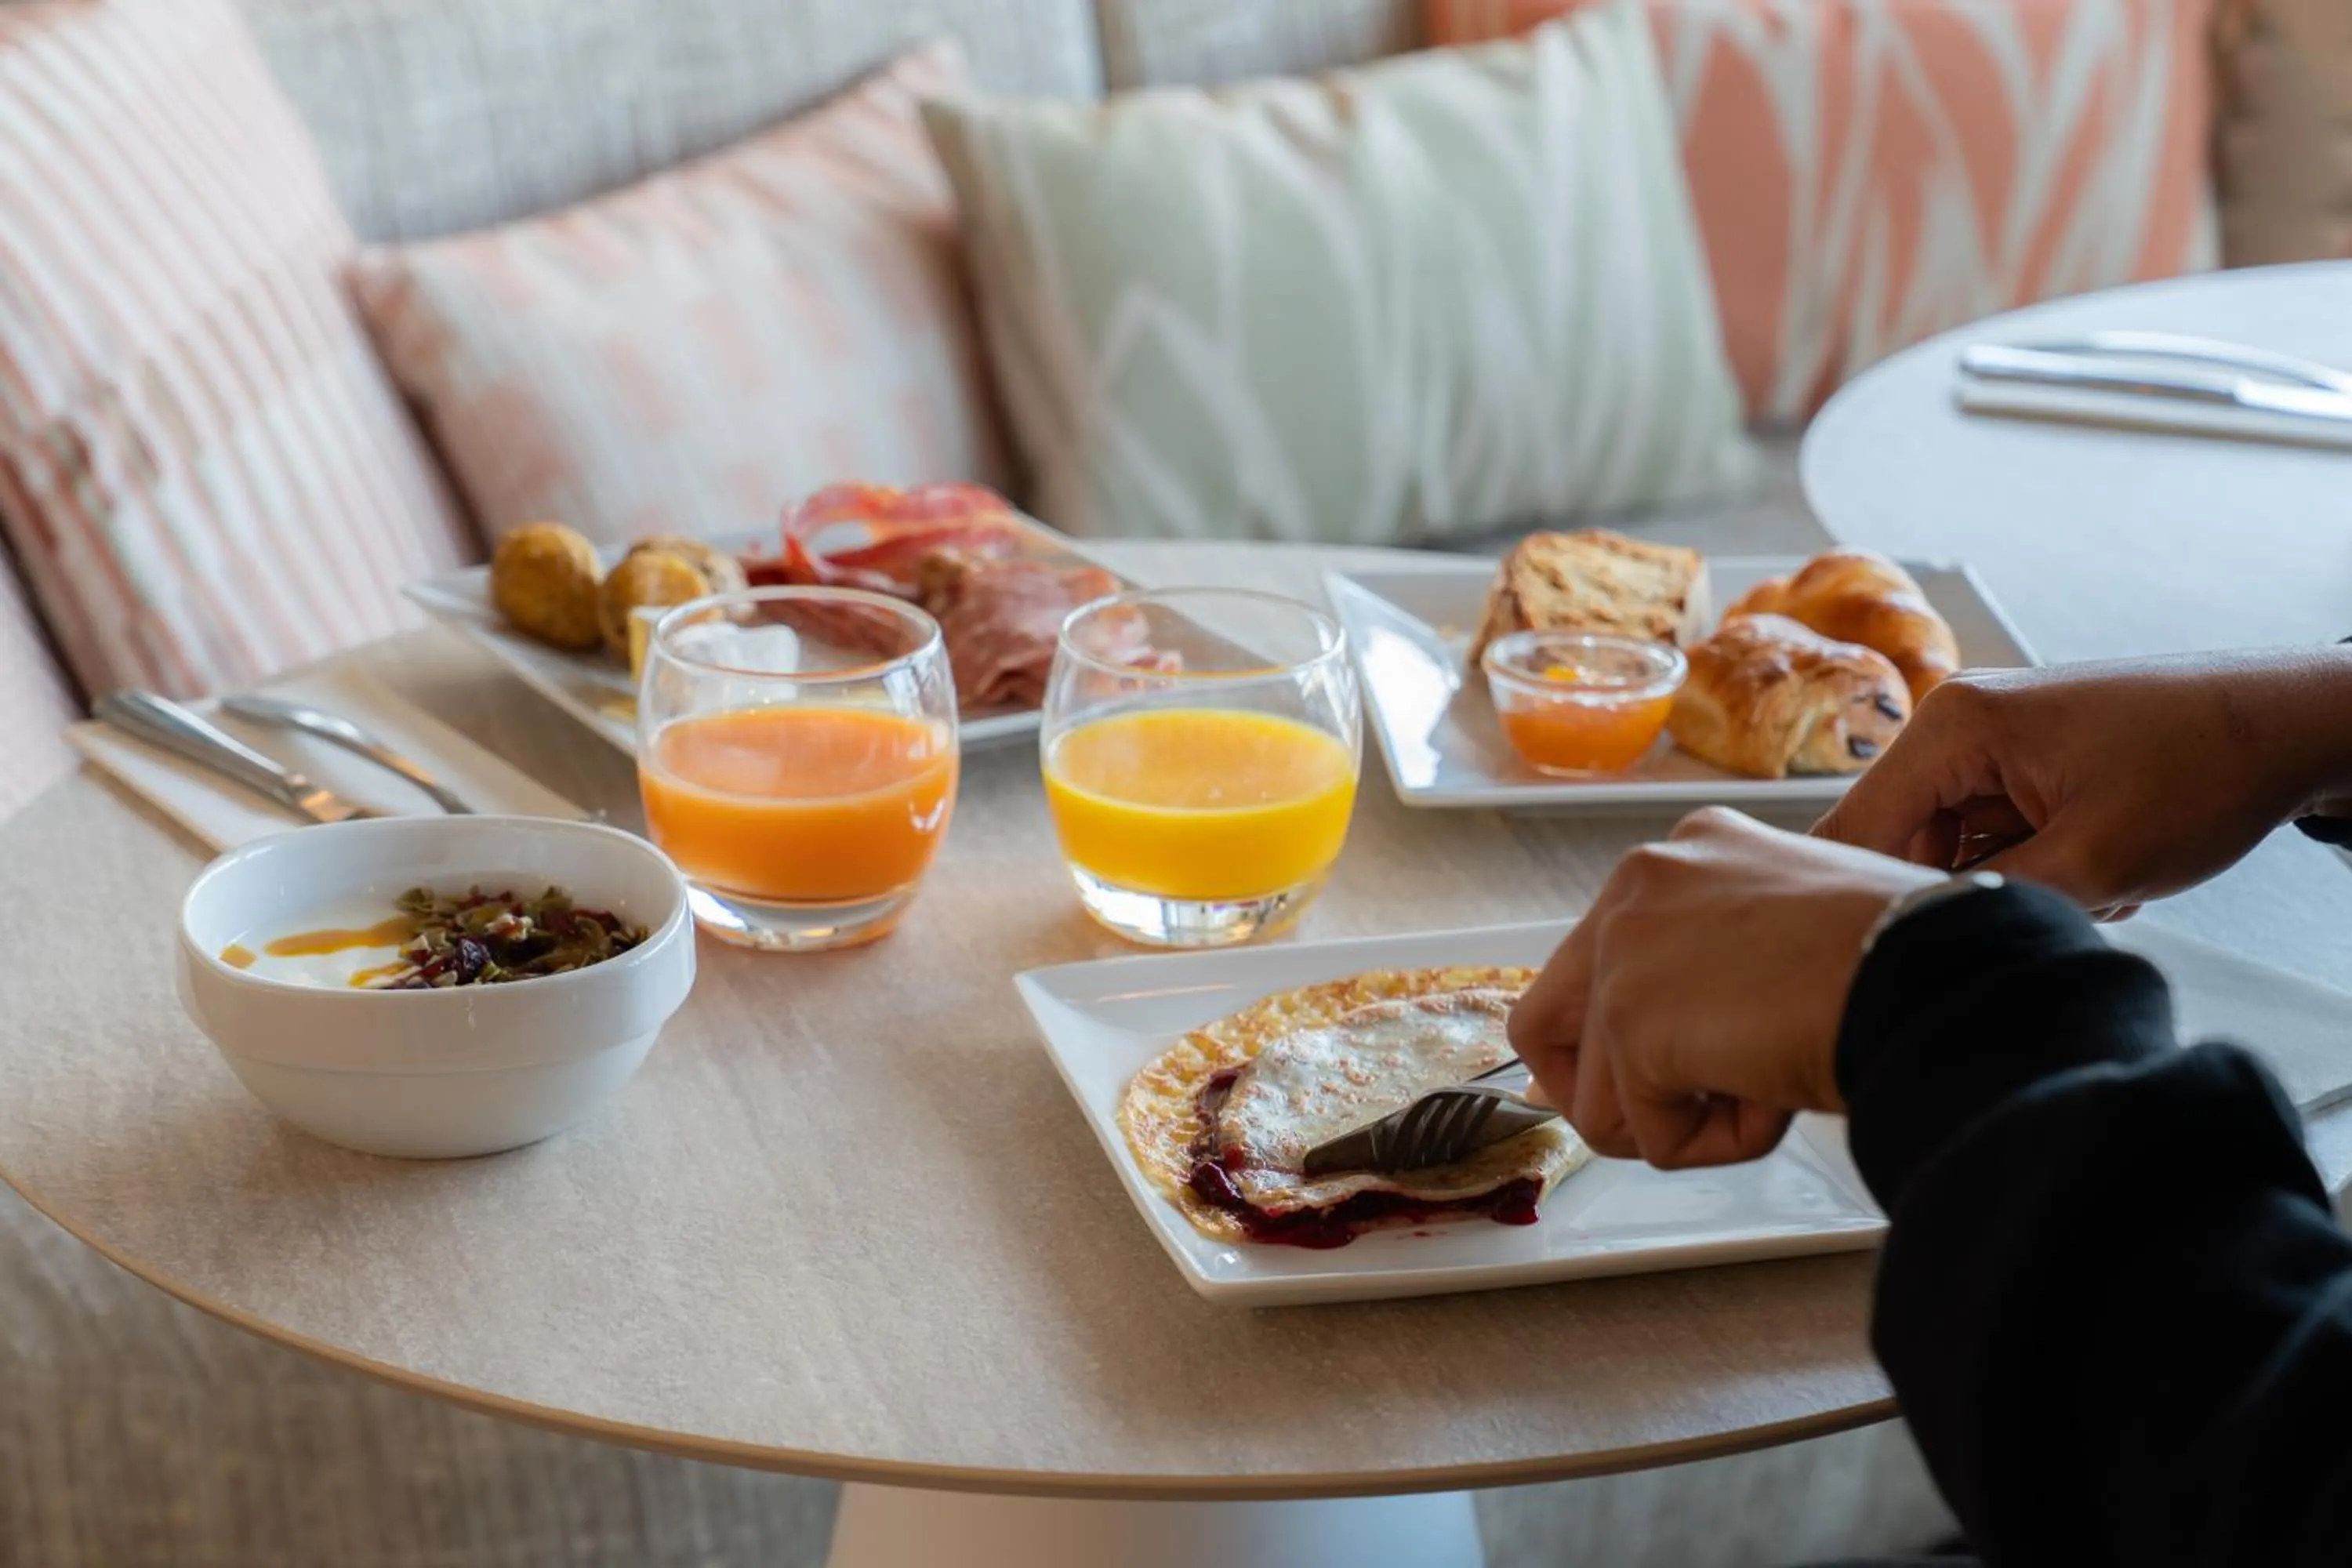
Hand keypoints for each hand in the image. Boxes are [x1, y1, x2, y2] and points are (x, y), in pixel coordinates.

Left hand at [1507, 809, 1938, 1168]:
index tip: (1691, 1057)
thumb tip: (1669, 1048)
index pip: (1606, 955)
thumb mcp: (1797, 938)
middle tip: (1681, 1109)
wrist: (1932, 973)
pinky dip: (1712, 1146)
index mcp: (1689, 853)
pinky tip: (1776, 1099)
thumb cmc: (1905, 960)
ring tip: (1768, 1086)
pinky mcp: (1630, 1017)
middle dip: (1607, 1090)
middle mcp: (1638, 884)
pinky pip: (1645, 1137)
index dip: (1641, 1033)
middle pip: (1548, 1023)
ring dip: (1682, 1122)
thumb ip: (1722, 969)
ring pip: (1599, 1098)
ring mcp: (1623, 948)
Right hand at [1813, 649, 2351, 918]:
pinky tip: (2097, 870)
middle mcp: (1958, 724)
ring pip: (1951, 850)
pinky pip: (1991, 838)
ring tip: (2088, 884)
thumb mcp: (2096, 860)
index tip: (1879, 961)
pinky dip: (2037, 867)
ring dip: (2008, 885)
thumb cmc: (2209, 763)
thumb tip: (1922, 943)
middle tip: (2039, 913)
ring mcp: (1990, 743)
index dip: (1856, 903)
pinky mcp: (2022, 765)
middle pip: (1899, 843)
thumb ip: (1990, 903)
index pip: (1853, 829)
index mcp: (1954, 726)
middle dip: (1961, 894)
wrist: (2291, 725)